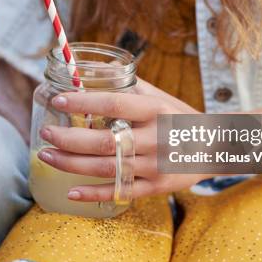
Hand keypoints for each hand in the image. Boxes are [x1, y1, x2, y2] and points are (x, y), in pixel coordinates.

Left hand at [37, 79, 210, 201]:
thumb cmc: (180, 118)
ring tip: (46, 155)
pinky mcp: (156, 187)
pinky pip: (121, 192)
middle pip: (105, 142)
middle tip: (44, 134)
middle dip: (69, 139)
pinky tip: (70, 192)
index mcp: (155, 110)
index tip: (59, 100)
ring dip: (72, 164)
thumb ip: (131, 84)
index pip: (115, 104)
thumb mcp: (161, 97)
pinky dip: (94, 194)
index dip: (85, 103)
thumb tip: (100, 67)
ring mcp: (155, 166)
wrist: (216, 148)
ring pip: (108, 168)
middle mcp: (156, 138)